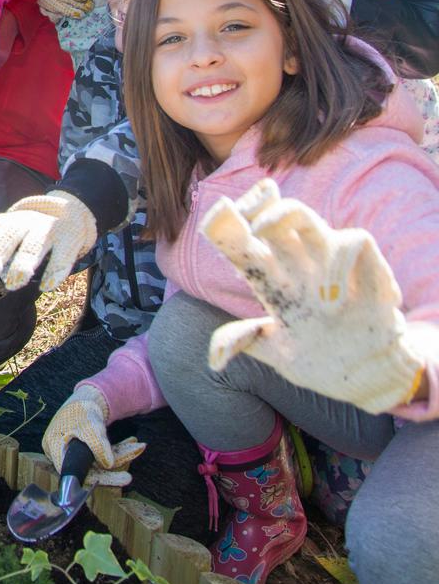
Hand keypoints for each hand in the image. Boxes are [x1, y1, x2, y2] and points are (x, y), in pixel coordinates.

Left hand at [0, 191, 98, 291]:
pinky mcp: (69, 239)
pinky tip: (47, 286)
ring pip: (34, 245)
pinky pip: (63, 255)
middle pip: (7, 234)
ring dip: (22, 264)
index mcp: (7, 220)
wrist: (75, 210)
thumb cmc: (30, 228)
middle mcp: (25, 221)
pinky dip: (56, 270)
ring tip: (12, 284)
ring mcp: (48, 229)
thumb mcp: (5, 230)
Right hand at [42, 386, 145, 487]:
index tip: (110, 481)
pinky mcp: (84, 449)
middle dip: (111, 472)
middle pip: (87, 469)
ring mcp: (73, 451)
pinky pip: (102, 455)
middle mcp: (61, 451)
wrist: (88, 394)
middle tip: (128, 478)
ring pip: (97, 462)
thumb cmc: (83, 408)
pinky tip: (134, 444)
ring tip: (139, 448)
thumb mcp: (91, 426)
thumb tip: (109, 465)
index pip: (73, 470)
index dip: (92, 478)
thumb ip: (98, 446)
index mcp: (54, 445)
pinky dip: (118, 450)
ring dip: (120, 456)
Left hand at [202, 179, 435, 413]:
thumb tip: (214, 357)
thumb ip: (246, 342)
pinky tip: (341, 300)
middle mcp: (296, 265)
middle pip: (271, 220)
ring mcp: (328, 264)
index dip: (228, 227)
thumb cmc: (319, 359)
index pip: (242, 246)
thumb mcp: (277, 352)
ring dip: (286, 215)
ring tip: (269, 233)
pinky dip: (342, 261)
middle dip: (257, 208)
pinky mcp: (365, 267)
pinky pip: (352, 241)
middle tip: (252, 225)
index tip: (220, 214)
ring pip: (304, 218)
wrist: (369, 375)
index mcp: (270, 282)